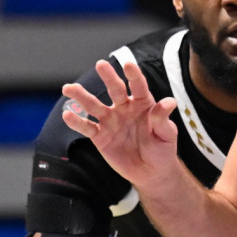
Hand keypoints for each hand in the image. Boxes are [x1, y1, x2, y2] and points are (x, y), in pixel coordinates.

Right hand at [62, 60, 178, 189]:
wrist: (151, 172)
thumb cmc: (162, 149)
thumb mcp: (167, 134)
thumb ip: (162, 119)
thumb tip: (170, 102)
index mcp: (143, 103)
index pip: (138, 86)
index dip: (134, 75)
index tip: (128, 64)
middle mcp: (124, 108)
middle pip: (115, 89)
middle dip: (108, 77)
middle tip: (100, 64)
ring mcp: (110, 121)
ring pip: (94, 105)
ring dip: (82, 96)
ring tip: (68, 88)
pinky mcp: (100, 136)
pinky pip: (87, 127)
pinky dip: (76, 122)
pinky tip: (67, 115)